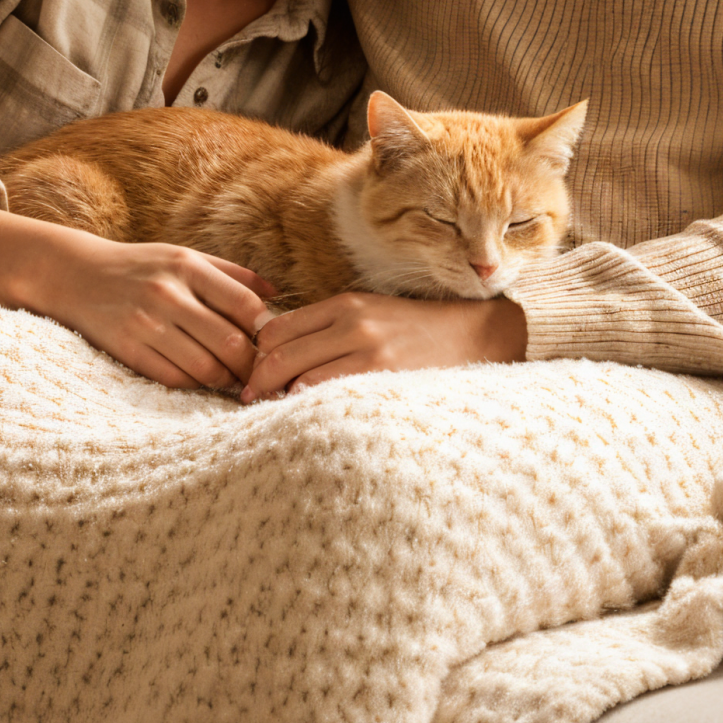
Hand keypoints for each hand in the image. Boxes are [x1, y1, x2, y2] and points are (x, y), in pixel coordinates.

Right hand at [33, 231, 276, 393]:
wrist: (73, 274)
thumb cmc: (139, 267)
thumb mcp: (183, 256)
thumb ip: (230, 274)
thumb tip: (278, 294)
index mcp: (187, 267)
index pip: (245, 305)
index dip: (266, 331)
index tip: (271, 344)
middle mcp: (167, 294)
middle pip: (230, 342)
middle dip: (251, 365)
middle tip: (260, 375)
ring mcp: (145, 323)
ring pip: (205, 368)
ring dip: (225, 380)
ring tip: (232, 380)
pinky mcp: (127, 349)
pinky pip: (174, 378)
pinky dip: (194, 385)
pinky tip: (200, 381)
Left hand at [239, 289, 526, 400]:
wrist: (475, 335)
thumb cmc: (415, 330)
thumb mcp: (370, 314)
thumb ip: (327, 327)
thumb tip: (274, 350)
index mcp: (344, 304)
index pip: (276, 328)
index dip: (256, 353)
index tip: (250, 373)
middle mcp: (353, 323)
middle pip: (278, 353)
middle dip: (256, 380)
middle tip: (248, 398)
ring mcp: (369, 351)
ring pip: (298, 379)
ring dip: (279, 398)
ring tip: (274, 412)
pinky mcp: (384, 377)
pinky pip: (328, 396)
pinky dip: (308, 408)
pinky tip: (306, 418)